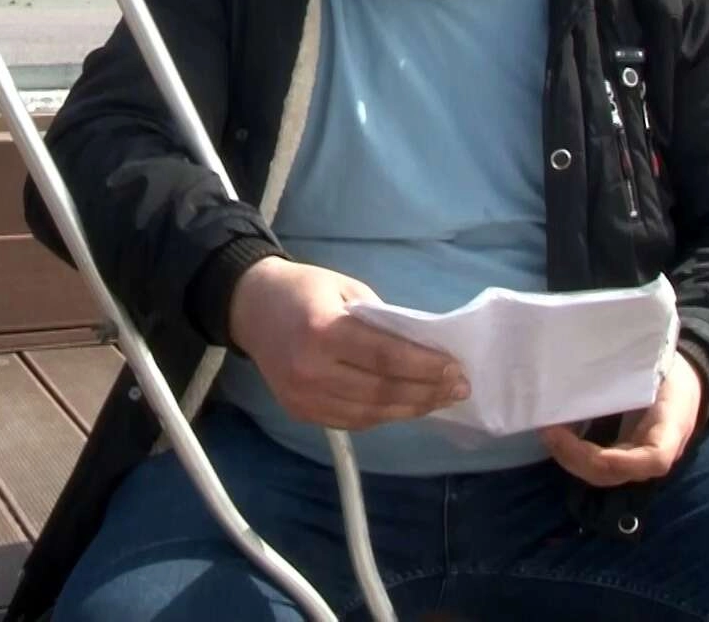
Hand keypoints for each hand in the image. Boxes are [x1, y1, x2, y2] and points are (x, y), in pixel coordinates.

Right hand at [228, 256, 468, 430]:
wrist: (249, 307)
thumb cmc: (303, 289)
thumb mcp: (346, 288)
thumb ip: (381, 320)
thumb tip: (423, 351)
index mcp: (322, 330)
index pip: (385, 357)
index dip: (425, 367)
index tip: (457, 369)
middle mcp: (310, 370)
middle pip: (381, 391)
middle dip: (426, 392)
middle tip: (459, 389)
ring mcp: (302, 397)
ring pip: (369, 413)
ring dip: (410, 408)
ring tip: (439, 400)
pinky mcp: (299, 412)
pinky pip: (351, 421)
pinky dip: (383, 415)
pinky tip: (406, 405)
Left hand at [538, 352, 703, 487]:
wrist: (689, 385)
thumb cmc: (671, 372)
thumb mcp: (661, 366)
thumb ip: (634, 369)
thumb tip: (590, 358)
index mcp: (672, 428)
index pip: (655, 459)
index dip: (624, 462)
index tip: (593, 452)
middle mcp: (656, 452)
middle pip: (616, 473)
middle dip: (578, 458)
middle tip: (549, 430)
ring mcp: (638, 459)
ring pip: (602, 474)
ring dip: (569, 458)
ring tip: (547, 432)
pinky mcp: (624, 456)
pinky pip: (598, 464)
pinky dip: (573, 454)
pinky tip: (555, 435)